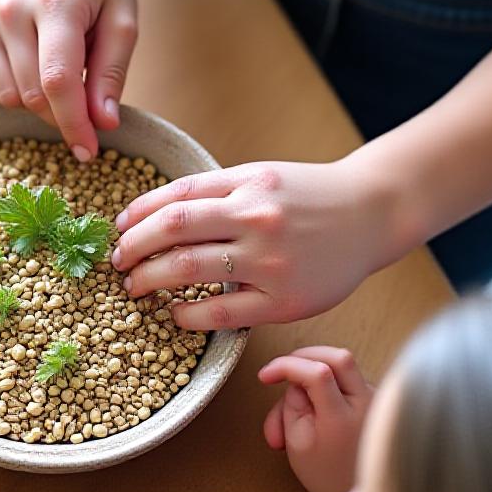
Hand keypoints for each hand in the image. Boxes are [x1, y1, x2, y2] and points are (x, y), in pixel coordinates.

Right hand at [0, 0, 137, 160]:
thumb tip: (103, 124)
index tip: (88, 151)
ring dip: (38, 105)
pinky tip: (36, 76)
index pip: (58, 81)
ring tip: (65, 78)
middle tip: (88, 110)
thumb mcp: (123, 20)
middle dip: (62, 116)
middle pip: (32, 95)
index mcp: (56, 4)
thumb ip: (112, 73)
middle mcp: (13, 12)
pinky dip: (12, 95)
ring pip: (8, 97)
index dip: (73, 123)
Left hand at [111, 158, 401, 331]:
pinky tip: (175, 313)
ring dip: (148, 279)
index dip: (136, 215)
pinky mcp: (283, 300)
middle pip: (171, 230)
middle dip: (132, 248)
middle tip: (118, 262)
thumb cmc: (311, 197)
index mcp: (247, 183)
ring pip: (187, 269)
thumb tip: (152, 214)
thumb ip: (215, 192)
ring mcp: (269, 260)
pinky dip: (187, 314)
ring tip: (136, 286)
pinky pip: (220, 311)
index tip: (119, 230)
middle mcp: (256, 217)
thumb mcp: (263, 177)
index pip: (174, 198)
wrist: (373, 214)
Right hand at [259, 347, 373, 491]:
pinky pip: (347, 379)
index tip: (265, 376)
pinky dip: (325, 384)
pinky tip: (312, 407)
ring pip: (342, 367)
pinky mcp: (375, 401)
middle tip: (283, 370)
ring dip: (313, 373)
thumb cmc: (326, 474)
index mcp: (342, 418)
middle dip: (304, 355)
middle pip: (338, 356)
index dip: (286, 366)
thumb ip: (293, 406)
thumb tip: (295, 381)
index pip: (316, 373)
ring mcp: (375, 400)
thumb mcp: (296, 444)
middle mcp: (366, 403)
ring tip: (293, 409)